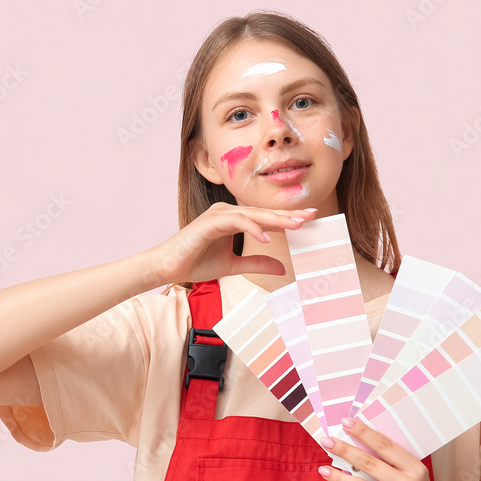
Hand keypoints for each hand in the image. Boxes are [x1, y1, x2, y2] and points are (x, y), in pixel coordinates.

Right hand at [145, 202, 316, 284]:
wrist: (168, 267)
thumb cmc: (195, 263)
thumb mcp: (233, 266)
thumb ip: (256, 263)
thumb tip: (282, 267)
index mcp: (233, 220)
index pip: (265, 218)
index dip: (287, 218)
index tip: (309, 219)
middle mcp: (227, 213)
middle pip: (263, 212)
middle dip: (287, 215)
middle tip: (311, 215)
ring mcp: (218, 215)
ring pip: (252, 214)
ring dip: (274, 220)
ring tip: (295, 225)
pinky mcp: (209, 222)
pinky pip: (236, 221)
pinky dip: (252, 228)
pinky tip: (267, 238)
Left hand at [318, 418, 454, 480]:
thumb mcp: (414, 476)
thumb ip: (392, 464)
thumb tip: (358, 446)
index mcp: (415, 468)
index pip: (385, 446)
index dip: (364, 433)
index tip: (346, 422)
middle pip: (369, 463)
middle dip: (345, 450)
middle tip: (327, 441)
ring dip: (339, 476)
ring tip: (323, 468)